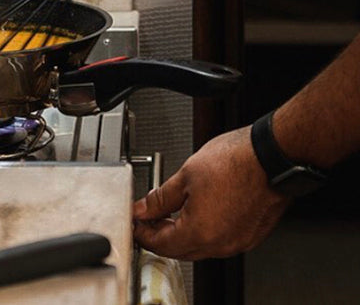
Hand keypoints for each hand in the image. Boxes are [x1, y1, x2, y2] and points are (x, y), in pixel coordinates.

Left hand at [132, 126, 289, 259]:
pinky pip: (219, 242)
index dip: (142, 233)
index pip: (160, 245)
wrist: (272, 157)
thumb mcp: (185, 176)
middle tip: (148, 218)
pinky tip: (196, 214)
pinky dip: (202, 233)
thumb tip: (144, 209)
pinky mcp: (250, 235)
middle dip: (159, 236)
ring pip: (199, 248)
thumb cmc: (236, 162)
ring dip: (180, 235)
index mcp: (200, 232)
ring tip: (168, 214)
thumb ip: (159, 199)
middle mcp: (221, 244)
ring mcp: (238, 242)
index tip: (135, 222)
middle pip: (179, 251)